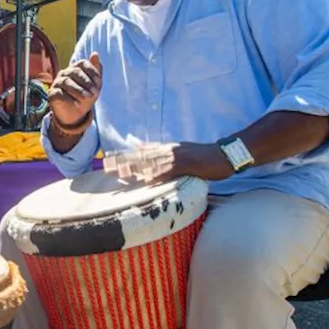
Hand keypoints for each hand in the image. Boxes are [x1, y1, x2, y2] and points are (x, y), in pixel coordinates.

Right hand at [48, 53, 102, 127]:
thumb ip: (96, 71)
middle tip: (94, 93)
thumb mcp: (94, 85)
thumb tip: (95, 53)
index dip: (92, 72)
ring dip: (79, 90)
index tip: (99, 83)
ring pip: (67, 82)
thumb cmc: (85, 97)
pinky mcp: (52, 93)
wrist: (75, 114)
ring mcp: (57, 83)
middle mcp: (65, 73)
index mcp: (75, 68)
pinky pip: (59, 93)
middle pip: (75, 72)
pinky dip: (69, 99)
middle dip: (86, 82)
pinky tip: (77, 104)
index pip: (82, 63)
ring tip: (87, 98)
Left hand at [118, 142, 234, 183]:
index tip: (108, 157)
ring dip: (134, 169)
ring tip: (119, 173)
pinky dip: (156, 176)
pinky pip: (168, 172)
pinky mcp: (185, 166)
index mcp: (165, 148)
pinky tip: (145, 180)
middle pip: (141, 156)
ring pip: (151, 164)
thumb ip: (160, 150)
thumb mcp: (178, 149)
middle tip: (106, 165)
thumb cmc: (201, 156)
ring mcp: (176, 158)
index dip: (124, 155)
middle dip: (123, 161)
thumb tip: (141, 149)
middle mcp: (167, 151)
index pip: (140, 151)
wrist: (222, 155)